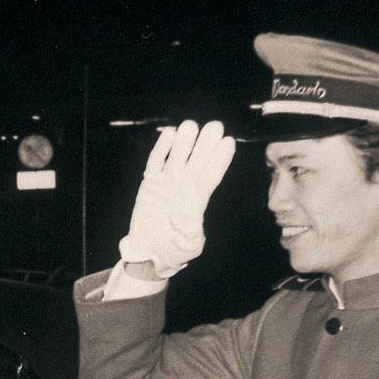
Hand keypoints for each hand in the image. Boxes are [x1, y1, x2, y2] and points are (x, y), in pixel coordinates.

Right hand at [118, 120, 236, 277]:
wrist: (150, 252)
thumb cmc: (174, 251)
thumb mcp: (189, 247)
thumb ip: (192, 235)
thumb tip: (187, 219)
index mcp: (199, 198)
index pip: (212, 174)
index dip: (220, 159)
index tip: (228, 142)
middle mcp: (185, 185)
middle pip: (198, 160)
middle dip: (206, 143)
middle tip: (215, 127)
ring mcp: (168, 181)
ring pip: (178, 156)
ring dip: (185, 141)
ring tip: (191, 126)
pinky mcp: (150, 182)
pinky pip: (156, 162)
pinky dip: (162, 148)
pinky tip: (170, 134)